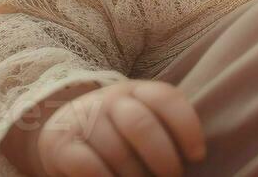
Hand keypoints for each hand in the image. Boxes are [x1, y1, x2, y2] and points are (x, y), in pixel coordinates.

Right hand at [35, 80, 204, 176]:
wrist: (64, 137)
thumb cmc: (116, 138)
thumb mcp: (140, 125)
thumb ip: (164, 132)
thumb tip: (194, 159)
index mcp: (136, 92)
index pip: (165, 98)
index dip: (186, 127)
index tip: (197, 157)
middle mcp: (109, 99)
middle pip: (140, 125)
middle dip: (162, 159)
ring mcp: (83, 118)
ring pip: (117, 152)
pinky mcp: (60, 142)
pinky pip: (89, 166)